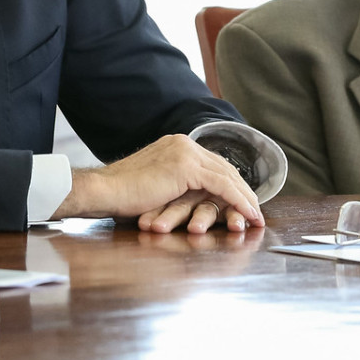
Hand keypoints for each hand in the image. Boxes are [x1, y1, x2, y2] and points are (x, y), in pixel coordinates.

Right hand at [53, 134, 263, 230]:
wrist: (103, 191)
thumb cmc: (120, 195)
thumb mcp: (153, 185)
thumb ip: (173, 184)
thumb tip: (186, 200)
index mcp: (174, 144)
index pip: (211, 163)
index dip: (229, 182)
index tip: (241, 200)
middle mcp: (182, 143)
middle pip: (223, 167)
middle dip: (242, 190)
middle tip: (256, 210)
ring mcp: (184, 153)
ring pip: (227, 175)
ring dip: (245, 198)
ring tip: (256, 216)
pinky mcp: (186, 168)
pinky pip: (222, 186)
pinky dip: (239, 201)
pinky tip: (249, 214)